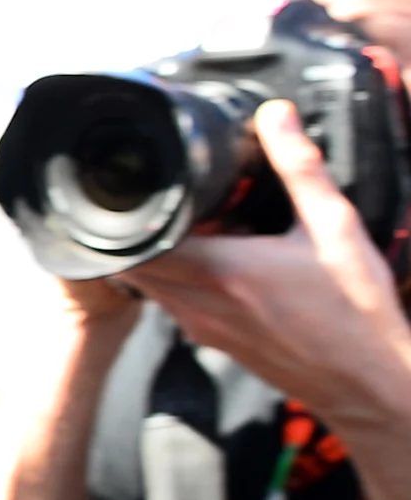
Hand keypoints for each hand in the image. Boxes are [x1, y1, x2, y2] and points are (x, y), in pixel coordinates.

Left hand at [126, 102, 410, 436]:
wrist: (369, 384)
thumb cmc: (356, 312)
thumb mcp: (333, 227)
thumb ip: (298, 167)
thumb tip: (275, 115)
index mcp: (220, 271)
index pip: (137, 239)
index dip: (130, 210)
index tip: (141, 187)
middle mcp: (197, 304)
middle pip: (135, 260)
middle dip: (144, 229)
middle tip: (173, 203)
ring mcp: (200, 328)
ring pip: (153, 283)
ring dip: (163, 256)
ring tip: (201, 229)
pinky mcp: (212, 342)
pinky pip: (175, 304)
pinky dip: (182, 280)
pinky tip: (223, 263)